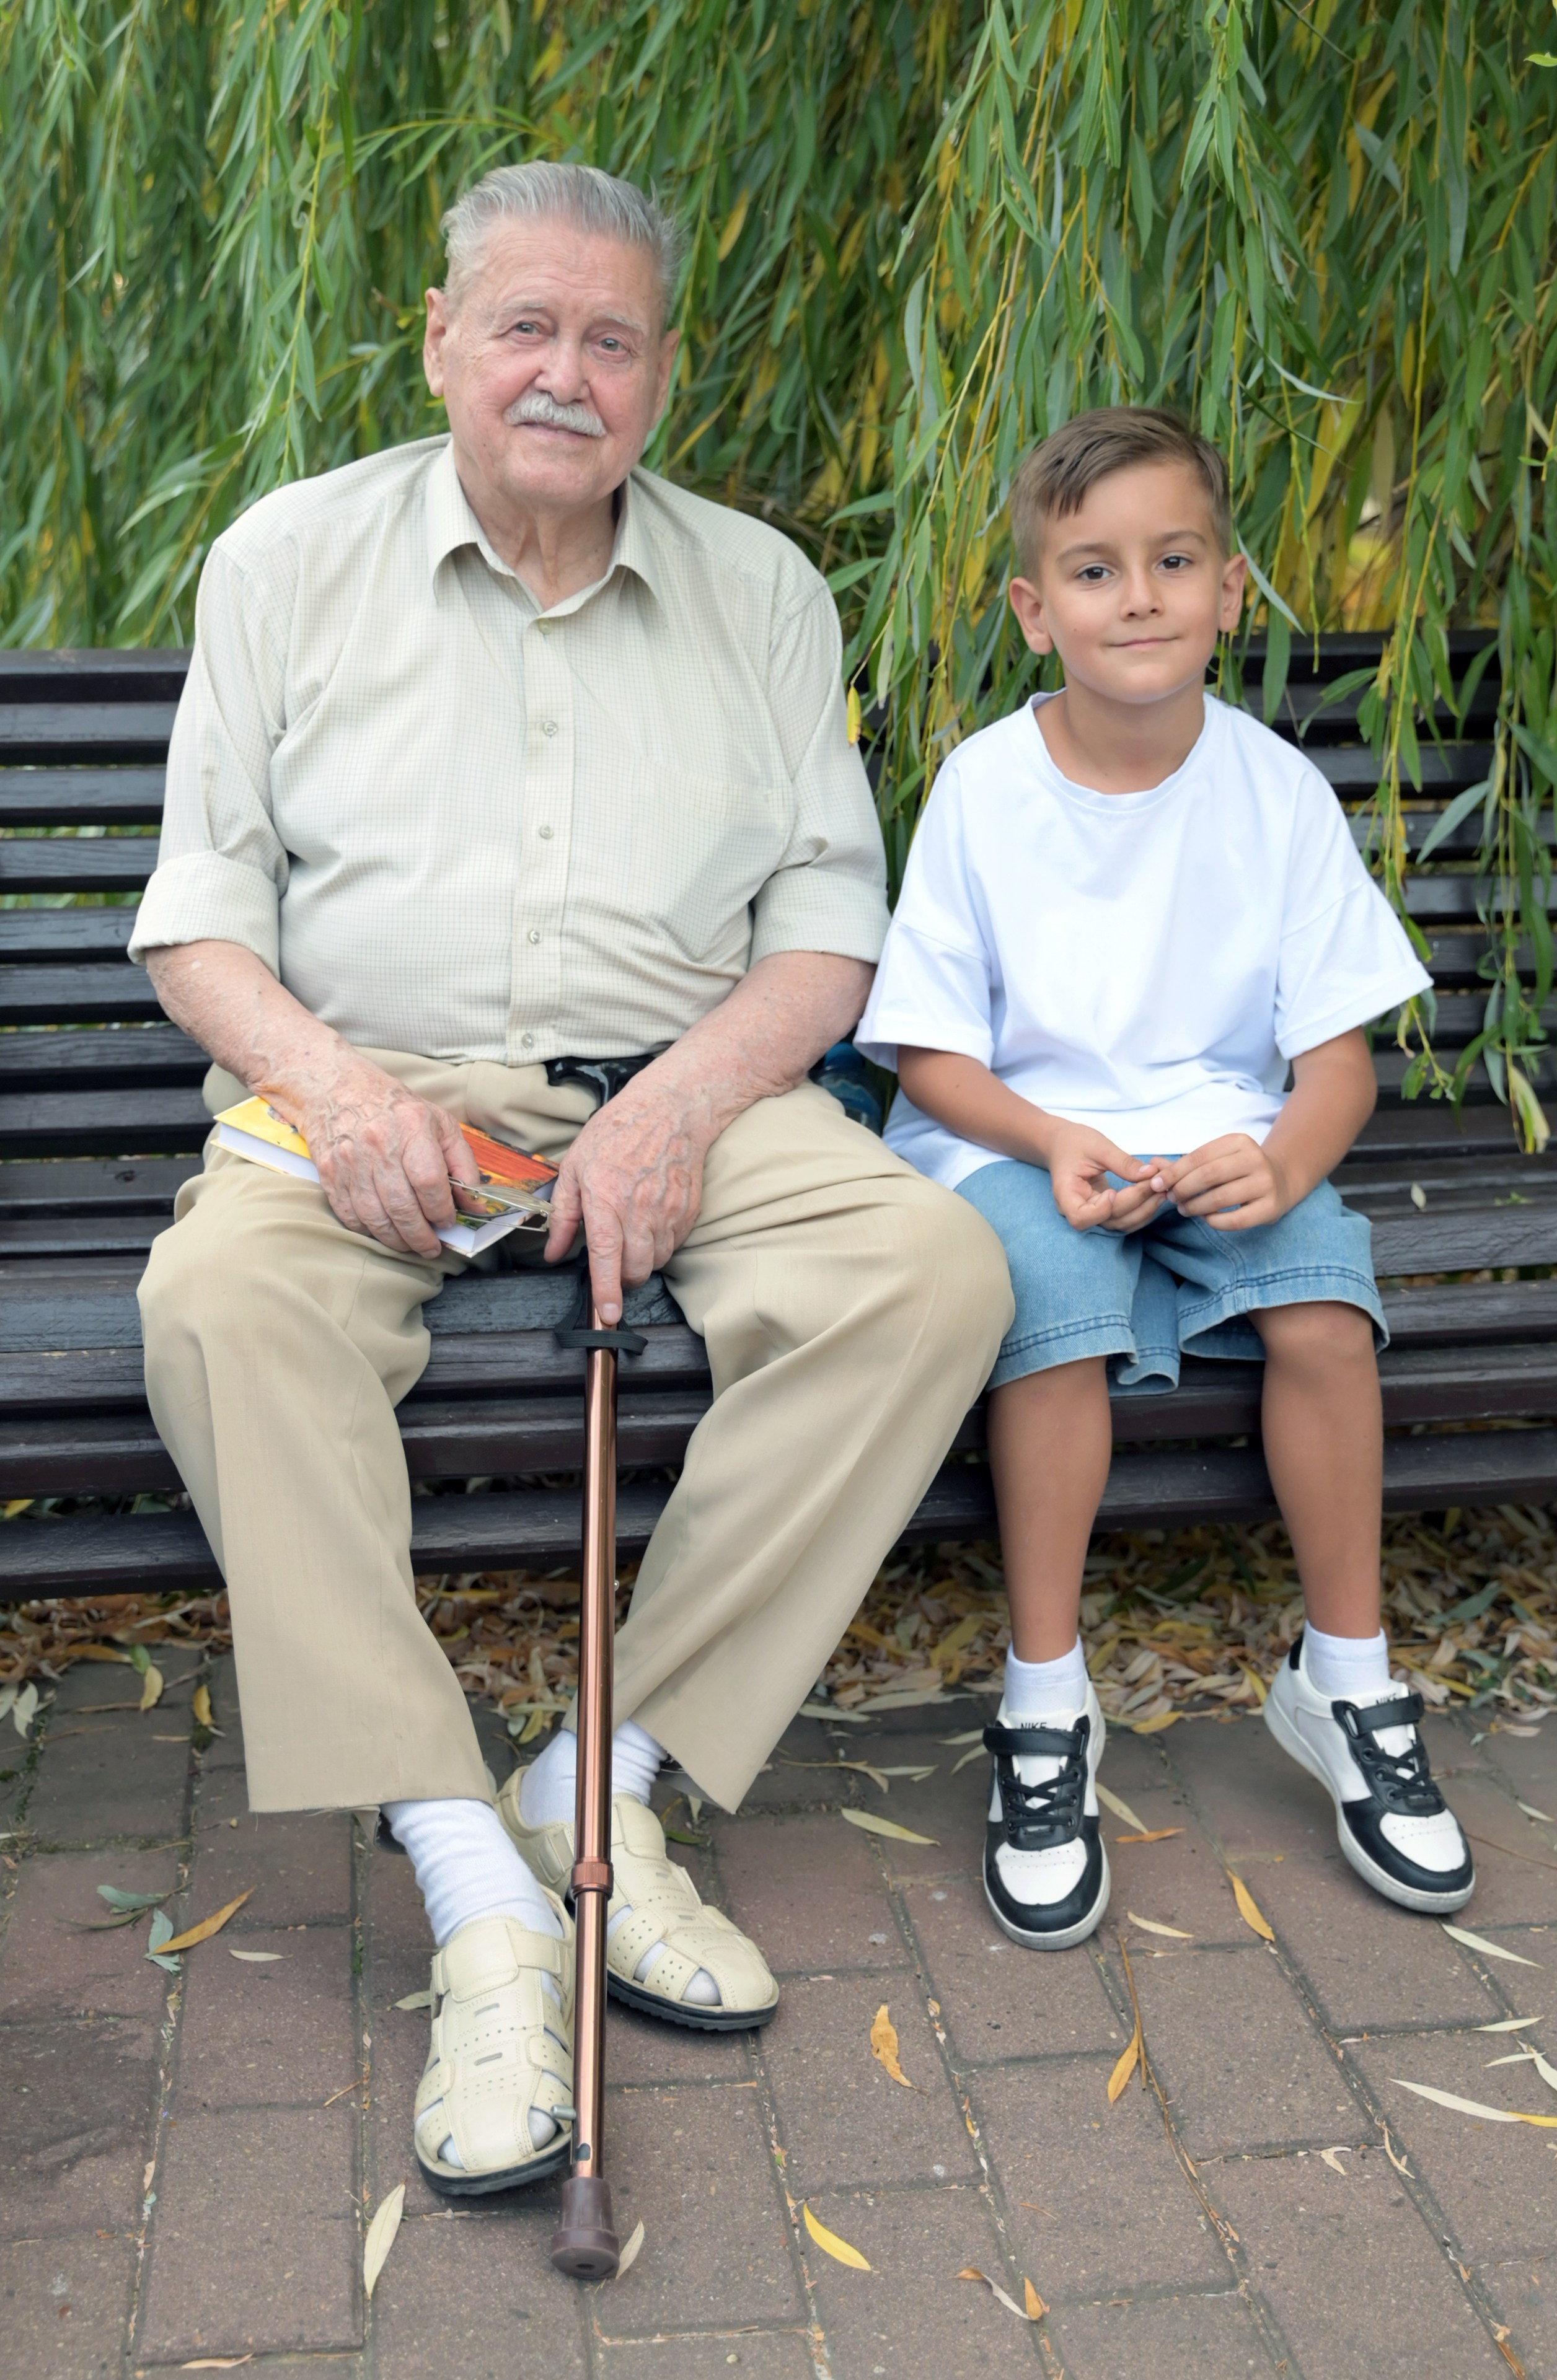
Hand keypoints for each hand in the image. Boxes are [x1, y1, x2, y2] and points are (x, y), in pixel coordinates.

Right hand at [287, 1057, 477, 1257]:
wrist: (337, 1090)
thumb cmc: (395, 1109)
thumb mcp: (440, 1124)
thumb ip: (463, 1164)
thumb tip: (474, 1204)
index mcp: (411, 1127)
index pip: (429, 1181)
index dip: (441, 1209)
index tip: (447, 1222)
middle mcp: (378, 1145)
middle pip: (402, 1206)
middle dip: (421, 1236)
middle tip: (432, 1247)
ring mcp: (350, 1161)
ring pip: (375, 1218)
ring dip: (397, 1240)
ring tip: (411, 1245)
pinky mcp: (329, 1174)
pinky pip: (350, 1216)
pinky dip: (369, 1232)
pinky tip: (384, 1232)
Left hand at [544, 1077, 714, 1322]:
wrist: (671, 1110)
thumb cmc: (618, 1133)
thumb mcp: (575, 1166)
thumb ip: (563, 1214)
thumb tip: (553, 1251)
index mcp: (606, 1196)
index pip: (607, 1254)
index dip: (607, 1289)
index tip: (608, 1314)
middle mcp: (640, 1207)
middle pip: (636, 1268)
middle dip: (622, 1278)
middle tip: (612, 1263)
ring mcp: (668, 1210)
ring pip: (656, 1260)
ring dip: (641, 1261)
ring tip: (631, 1234)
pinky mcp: (688, 1211)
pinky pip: (673, 1245)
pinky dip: (660, 1244)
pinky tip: (649, 1222)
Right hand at [1043, 1122, 1168, 1232]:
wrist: (1063, 1144)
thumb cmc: (1074, 1142)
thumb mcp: (1097, 1146)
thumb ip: (1122, 1162)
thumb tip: (1151, 1173)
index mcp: (1066, 1194)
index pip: (1080, 1217)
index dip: (1101, 1210)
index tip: (1113, 1190)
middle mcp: (1077, 1209)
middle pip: (1108, 1220)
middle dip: (1135, 1203)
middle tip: (1157, 1183)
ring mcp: (1092, 1213)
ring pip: (1120, 1224)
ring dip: (1144, 1210)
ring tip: (1162, 1190)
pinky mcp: (1105, 1210)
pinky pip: (1124, 1218)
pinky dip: (1142, 1210)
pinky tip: (1155, 1195)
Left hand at [1158, 1134, 1292, 1229]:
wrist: (1281, 1180)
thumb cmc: (1238, 1170)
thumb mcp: (1216, 1159)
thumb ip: (1185, 1164)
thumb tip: (1151, 1165)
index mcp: (1239, 1141)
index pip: (1199, 1156)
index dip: (1174, 1172)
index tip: (1157, 1184)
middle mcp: (1255, 1159)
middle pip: (1208, 1175)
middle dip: (1183, 1189)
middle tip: (1172, 1199)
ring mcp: (1265, 1183)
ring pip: (1220, 1198)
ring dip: (1195, 1207)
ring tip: (1185, 1209)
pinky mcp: (1271, 1207)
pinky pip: (1235, 1220)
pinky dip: (1215, 1221)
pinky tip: (1207, 1218)